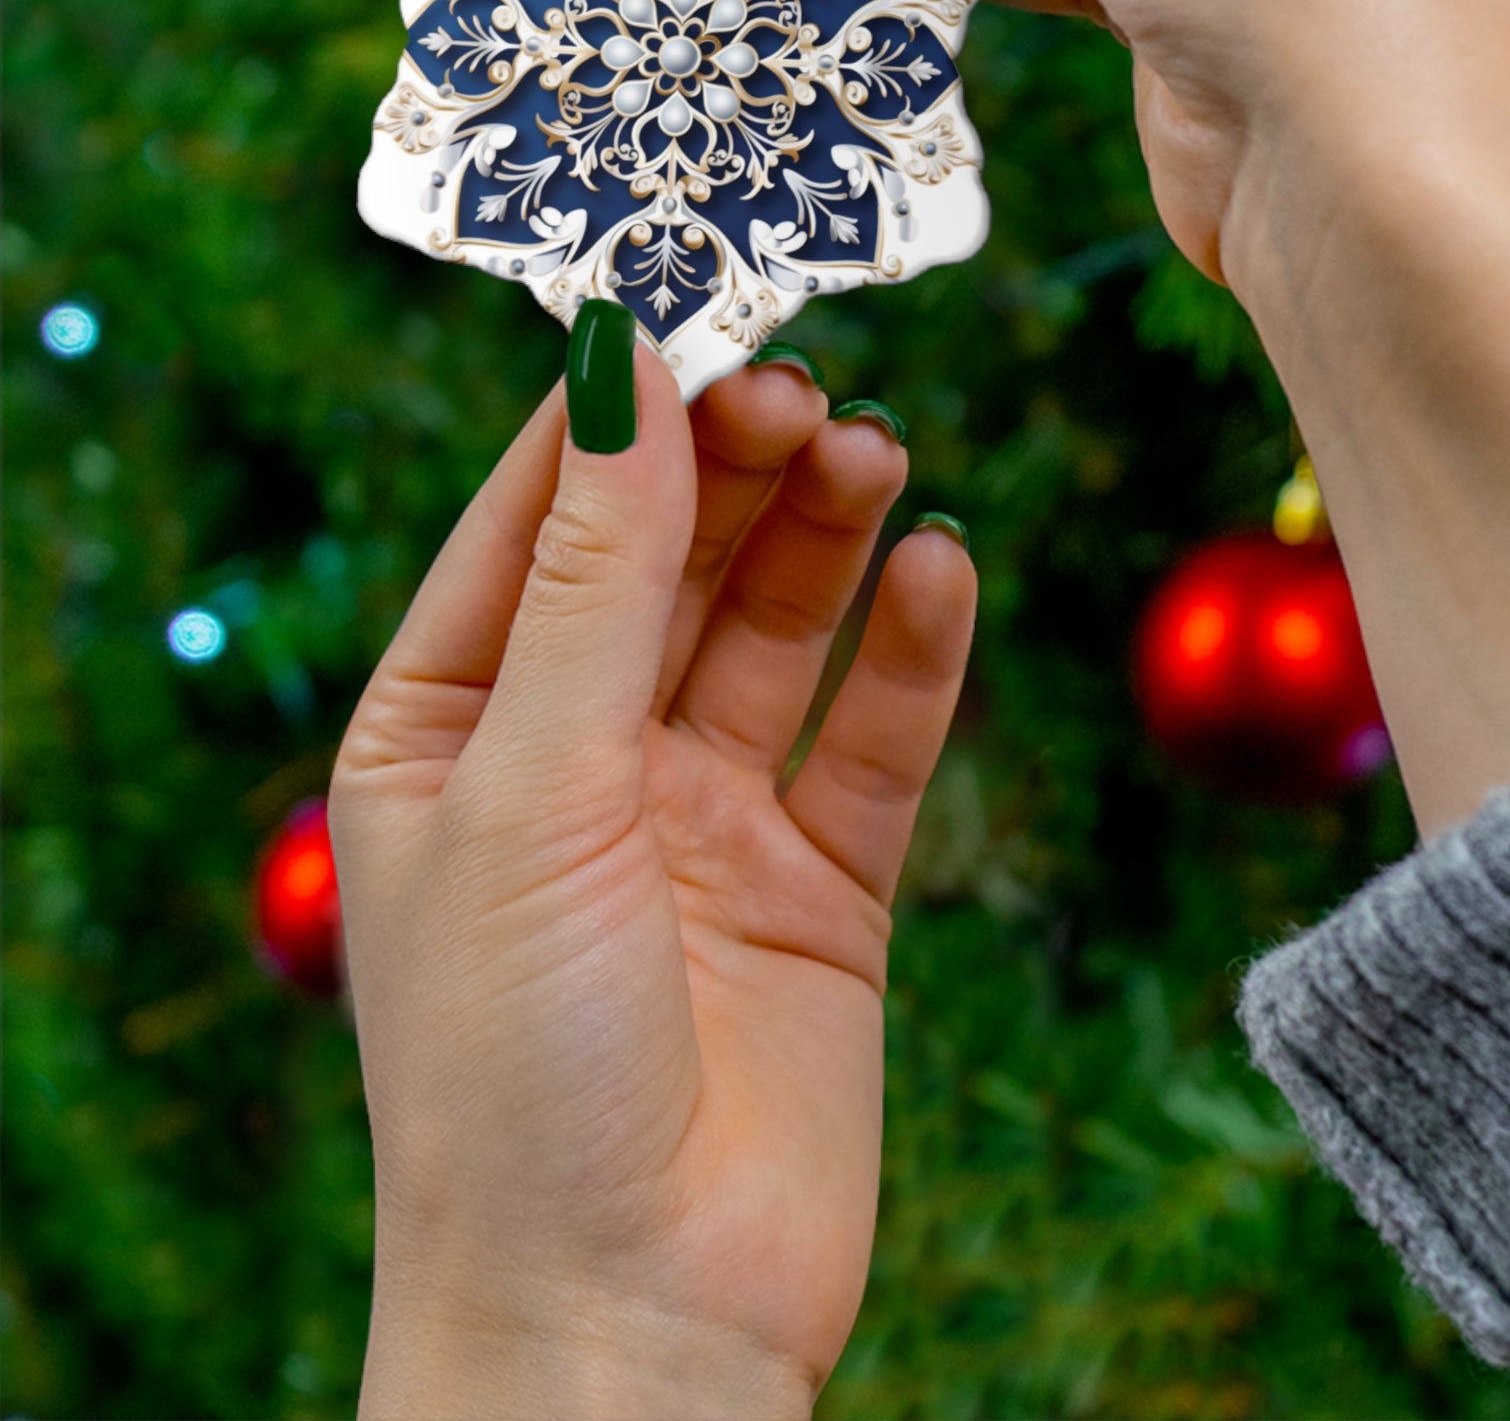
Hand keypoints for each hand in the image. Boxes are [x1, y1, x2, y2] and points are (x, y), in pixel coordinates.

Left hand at [331, 341, 973, 1418]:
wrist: (632, 1325)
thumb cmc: (516, 1071)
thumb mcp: (532, 789)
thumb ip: (594, 578)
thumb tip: (619, 368)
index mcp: (452, 731)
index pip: (535, 522)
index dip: (613, 414)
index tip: (690, 305)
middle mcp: (579, 761)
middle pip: (670, 559)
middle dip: (734, 465)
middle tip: (807, 382)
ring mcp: (706, 820)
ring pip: (778, 628)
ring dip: (827, 535)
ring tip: (879, 451)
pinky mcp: (822, 885)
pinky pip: (875, 736)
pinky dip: (913, 651)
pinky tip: (942, 570)